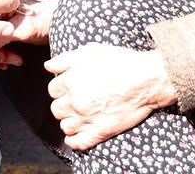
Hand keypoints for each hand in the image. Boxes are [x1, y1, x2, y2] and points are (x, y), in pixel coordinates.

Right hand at [0, 0, 59, 67]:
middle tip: (7, 58)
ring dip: (2, 56)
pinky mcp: (13, 35)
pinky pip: (1, 48)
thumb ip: (3, 36)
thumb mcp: (25, 28)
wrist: (68, 22)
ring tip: (15, 60)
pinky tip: (14, 60)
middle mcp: (0, 14)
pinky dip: (6, 57)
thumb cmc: (51, 18)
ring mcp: (6, 24)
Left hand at [45, 44, 177, 150]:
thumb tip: (48, 66)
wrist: (147, 78)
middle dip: (64, 104)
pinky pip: (78, 143)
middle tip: (76, 99)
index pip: (53, 89)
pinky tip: (76, 136)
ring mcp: (87, 118)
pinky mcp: (100, 131)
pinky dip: (74, 141)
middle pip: (57, 108)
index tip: (70, 86)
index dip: (62, 87)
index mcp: (70, 81)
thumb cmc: (120, 61)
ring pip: (65, 126)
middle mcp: (75, 101)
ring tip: (80, 114)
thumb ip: (65, 59)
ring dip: (70, 121)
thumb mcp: (90, 51)